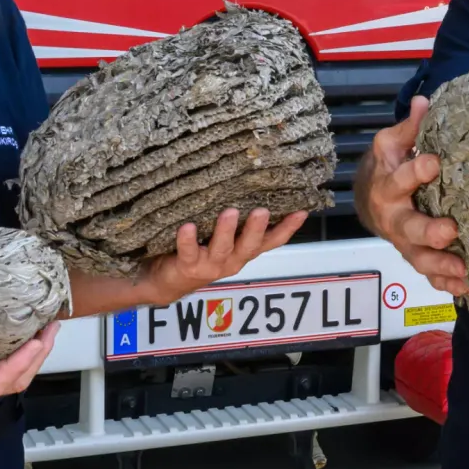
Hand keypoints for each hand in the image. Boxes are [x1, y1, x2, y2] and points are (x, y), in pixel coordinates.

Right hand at [0, 310, 60, 404]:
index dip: (20, 365)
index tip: (37, 341)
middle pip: (11, 382)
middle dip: (36, 358)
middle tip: (51, 328)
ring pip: (10, 375)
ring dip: (32, 354)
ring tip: (47, 326)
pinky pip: (1, 365)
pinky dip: (19, 350)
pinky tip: (26, 328)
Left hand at [139, 206, 308, 305]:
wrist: (167, 282)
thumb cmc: (199, 251)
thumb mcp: (225, 238)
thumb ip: (238, 221)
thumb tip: (251, 186)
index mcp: (243, 251)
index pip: (271, 241)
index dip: (287, 228)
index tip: (302, 211)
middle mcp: (232, 259)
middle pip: (249, 245)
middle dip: (256, 228)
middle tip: (262, 211)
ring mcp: (211, 265)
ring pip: (222, 248)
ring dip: (226, 231)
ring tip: (229, 213)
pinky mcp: (188, 265)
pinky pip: (188, 251)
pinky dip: (188, 239)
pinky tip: (187, 226)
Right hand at [354, 97, 467, 295]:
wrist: (368, 197)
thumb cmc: (388, 167)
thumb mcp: (392, 144)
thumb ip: (410, 127)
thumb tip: (424, 102)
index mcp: (388, 184)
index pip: (399, 177)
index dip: (415, 171)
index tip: (434, 162)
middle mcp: (393, 216)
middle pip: (407, 227)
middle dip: (428, 231)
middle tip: (450, 230)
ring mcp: (403, 240)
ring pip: (417, 257)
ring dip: (439, 264)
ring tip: (463, 269)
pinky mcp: (415, 256)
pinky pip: (428, 274)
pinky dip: (445, 283)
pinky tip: (466, 287)